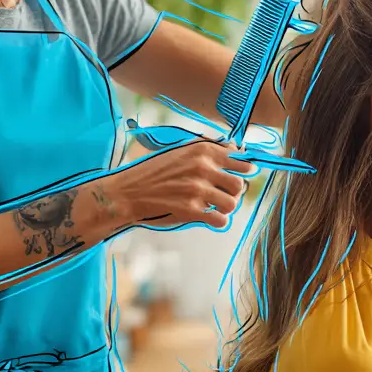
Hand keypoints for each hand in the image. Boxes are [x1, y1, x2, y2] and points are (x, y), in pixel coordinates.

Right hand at [94, 139, 254, 233]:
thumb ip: (208, 150)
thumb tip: (237, 150)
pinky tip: (208, 217)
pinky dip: (217, 221)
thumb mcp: (180, 151)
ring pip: (232, 204)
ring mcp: (197, 190)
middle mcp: (203, 168)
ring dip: (224, 207)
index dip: (242, 171)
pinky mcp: (191, 211)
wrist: (128, 192)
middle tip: (221, 194)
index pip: (241, 161)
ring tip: (213, 206)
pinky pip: (221, 220)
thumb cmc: (154, 172)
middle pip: (239, 185)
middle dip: (232, 192)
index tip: (238, 175)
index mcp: (202, 150)